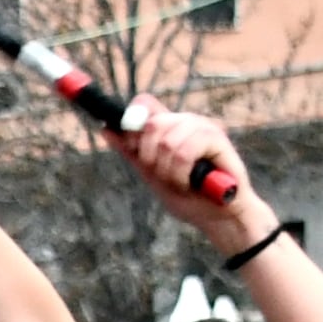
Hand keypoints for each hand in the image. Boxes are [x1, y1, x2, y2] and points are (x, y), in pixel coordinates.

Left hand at [103, 97, 253, 236]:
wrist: (217, 217)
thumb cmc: (188, 196)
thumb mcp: (151, 175)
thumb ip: (132, 152)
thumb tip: (105, 128)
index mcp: (168, 126)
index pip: (143, 104)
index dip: (132, 124)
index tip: (135, 150)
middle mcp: (184, 121)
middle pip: (151, 124)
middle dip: (150, 158)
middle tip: (165, 176)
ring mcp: (201, 126)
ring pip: (166, 141)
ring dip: (169, 172)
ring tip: (182, 182)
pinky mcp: (217, 138)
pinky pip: (184, 151)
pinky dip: (182, 174)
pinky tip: (193, 182)